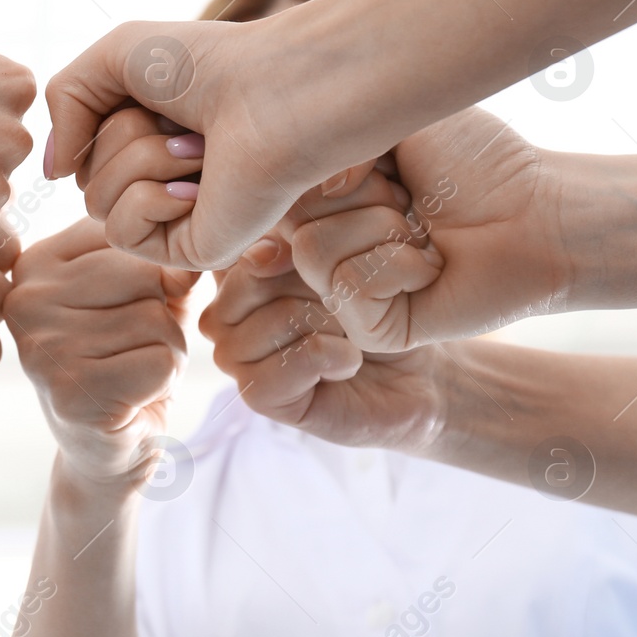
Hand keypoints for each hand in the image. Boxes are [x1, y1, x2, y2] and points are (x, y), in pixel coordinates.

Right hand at [3, 218, 196, 490]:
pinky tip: (133, 399)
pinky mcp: (72, 394)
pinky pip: (162, 362)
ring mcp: (42, 349)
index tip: (120, 313)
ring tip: (131, 375)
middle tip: (129, 352)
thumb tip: (185, 269)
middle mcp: (25, 301)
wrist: (107, 451)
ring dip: (166, 353)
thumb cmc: (127, 360)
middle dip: (163, 316)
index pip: (130, 236)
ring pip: (159, 320)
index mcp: (34, 263)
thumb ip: (163, 263)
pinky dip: (164, 383)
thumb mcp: (145, 294)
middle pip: (147, 275)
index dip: (153, 277)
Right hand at [44, 17, 349, 270]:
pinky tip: (200, 187)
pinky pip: (121, 234)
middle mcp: (161, 180)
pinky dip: (150, 198)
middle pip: (83, 175)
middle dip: (121, 137)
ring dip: (140, 161)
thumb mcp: (113, 57)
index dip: (101, 114)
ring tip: (200, 149)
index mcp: (148, 138)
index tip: (157, 92)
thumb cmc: (211, 65)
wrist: (275, 93)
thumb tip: (53, 174)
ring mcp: (175, 220)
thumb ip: (62, 101)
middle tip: (185, 123)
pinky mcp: (190, 252)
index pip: (80, 146)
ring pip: (95, 204)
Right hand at [200, 234, 452, 453]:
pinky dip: (336, 357)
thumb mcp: (341, 254)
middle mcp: (223, 312)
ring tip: (352, 334)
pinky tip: (350, 361)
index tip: (339, 262)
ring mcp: (233, 356)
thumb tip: (263, 251)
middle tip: (349, 304)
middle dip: (320, 287)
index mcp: (233, 270)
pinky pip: (292, 362)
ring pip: (276, 320)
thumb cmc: (378, 307)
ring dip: (334, 325)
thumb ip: (298, 241)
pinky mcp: (257, 395)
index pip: (248, 241)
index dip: (300, 248)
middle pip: (254, 279)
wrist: (413, 372)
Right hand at [283, 108, 569, 350]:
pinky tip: (430, 268)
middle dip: (360, 193)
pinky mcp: (368, 328)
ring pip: (311, 250)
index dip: (325, 162)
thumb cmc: (478, 163)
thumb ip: (326, 137)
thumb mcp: (391, 122)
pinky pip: (346, 286)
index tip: (383, 162)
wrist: (541, 212)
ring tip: (422, 233)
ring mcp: (342, 290)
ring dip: (381, 229)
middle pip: (286, 215)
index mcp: (320, 198)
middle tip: (410, 200)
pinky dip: (397, 267)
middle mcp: (323, 245)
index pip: (272, 183)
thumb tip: (293, 191)